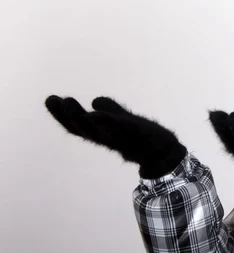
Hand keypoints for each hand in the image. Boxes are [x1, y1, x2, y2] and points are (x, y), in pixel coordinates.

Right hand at [45, 96, 186, 178]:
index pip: (78, 125)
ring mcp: (121, 138)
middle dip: (65, 115)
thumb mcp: (124, 120)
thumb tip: (94, 101)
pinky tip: (97, 113)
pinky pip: (120, 129)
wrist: (165, 152)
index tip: (49, 101)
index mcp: (103, 134)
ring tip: (67, 102)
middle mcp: (108, 138)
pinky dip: (108, 122)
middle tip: (51, 100)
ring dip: (80, 117)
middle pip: (81, 128)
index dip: (62, 115)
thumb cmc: (143, 138)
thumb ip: (110, 110)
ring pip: (95, 130)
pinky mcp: (136, 135)